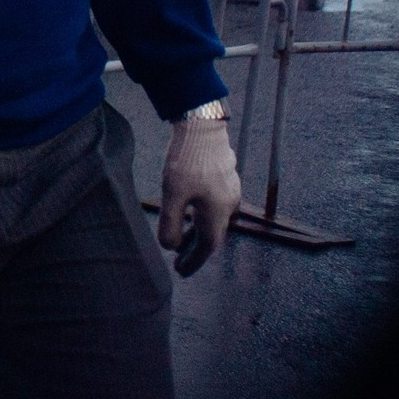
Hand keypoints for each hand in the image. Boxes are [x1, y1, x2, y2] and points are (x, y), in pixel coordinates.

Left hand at [159, 113, 240, 275]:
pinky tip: (190, 212)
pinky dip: (201, 216)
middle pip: (212, 235)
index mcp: (217, 213)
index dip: (193, 261)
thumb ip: (171, 222)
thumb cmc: (188, 160)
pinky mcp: (224, 178)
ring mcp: (229, 191)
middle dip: (195, 250)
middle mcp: (228, 205)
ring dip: (197, 232)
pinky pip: (214, 206)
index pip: (207, 247)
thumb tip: (170, 247)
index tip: (180, 272)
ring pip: (213, 220)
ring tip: (182, 240)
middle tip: (179, 261)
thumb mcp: (173, 193)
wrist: (203, 126)